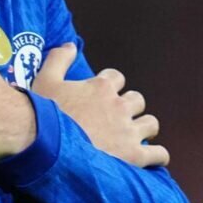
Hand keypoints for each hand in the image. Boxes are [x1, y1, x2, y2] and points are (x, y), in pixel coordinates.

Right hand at [31, 44, 168, 168]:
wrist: (45, 146)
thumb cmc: (44, 114)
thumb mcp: (45, 80)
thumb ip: (59, 59)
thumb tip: (71, 45)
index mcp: (101, 87)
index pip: (116, 78)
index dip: (109, 86)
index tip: (99, 96)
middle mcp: (119, 106)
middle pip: (136, 100)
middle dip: (128, 107)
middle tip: (113, 119)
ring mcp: (128, 131)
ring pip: (150, 123)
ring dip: (143, 127)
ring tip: (132, 136)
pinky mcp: (133, 155)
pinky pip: (158, 153)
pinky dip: (157, 155)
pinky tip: (151, 157)